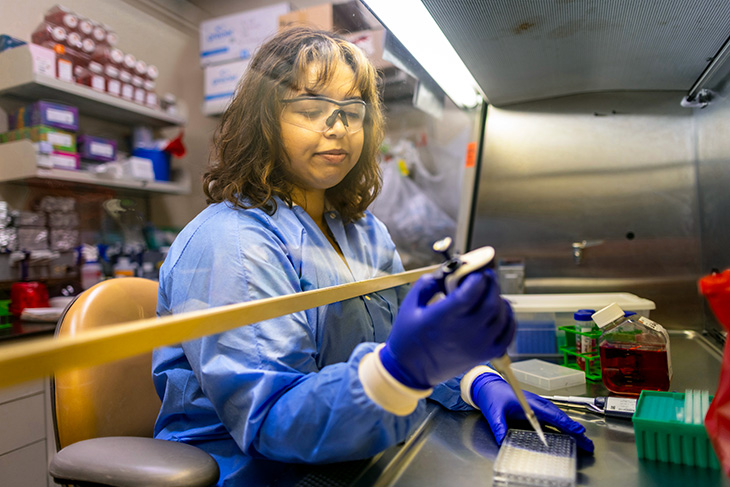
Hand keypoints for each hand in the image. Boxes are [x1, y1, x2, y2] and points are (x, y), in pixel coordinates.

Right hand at [379, 270, 514, 388]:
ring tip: (491, 292)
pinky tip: (502, 310)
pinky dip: (509, 319)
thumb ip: (428, 283)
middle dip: (492, 283)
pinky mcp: (484, 355)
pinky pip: (507, 334)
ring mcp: (478, 345)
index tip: (476, 270)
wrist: (411, 371)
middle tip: (487, 275)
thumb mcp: (410, 305)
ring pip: (502, 316)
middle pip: (492, 301)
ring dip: (500, 299)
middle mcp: (465, 332)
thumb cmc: (408, 336)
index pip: (472, 291)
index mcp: (445, 317)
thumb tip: (447, 271)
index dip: (478, 277)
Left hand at [471, 372, 594, 452]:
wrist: (487, 385)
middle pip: (560, 417)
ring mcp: (536, 404)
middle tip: (588, 443)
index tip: (579, 432)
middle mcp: (536, 403)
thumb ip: (498, 426)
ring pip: (557, 416)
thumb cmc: (492, 395)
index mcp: (530, 403)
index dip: (567, 425)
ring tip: (582, 439)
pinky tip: (566, 432)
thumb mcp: (493, 412)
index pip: (553, 415)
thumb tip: (502, 440)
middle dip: (575, 430)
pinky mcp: (533, 407)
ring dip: (570, 427)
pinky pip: (551, 416)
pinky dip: (562, 424)